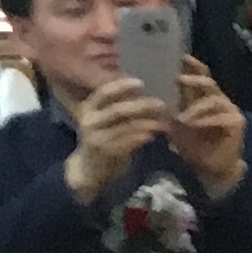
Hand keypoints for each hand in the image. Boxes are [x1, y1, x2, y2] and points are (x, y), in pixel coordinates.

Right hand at [64, 72, 169, 201]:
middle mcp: (90, 121)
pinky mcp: (106, 152)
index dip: (122, 86)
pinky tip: (153, 135)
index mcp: (89, 108)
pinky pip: (128, 142)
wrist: (88, 169)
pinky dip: (142, 137)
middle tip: (161, 105)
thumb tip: (147, 95)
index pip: (104, 93)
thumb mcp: (103, 120)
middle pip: (118, 110)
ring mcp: (97, 138)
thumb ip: (119, 107)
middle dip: (142, 106)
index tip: (141, 84)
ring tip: (163, 122)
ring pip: (127, 127)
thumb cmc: (102, 138)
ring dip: (148, 123)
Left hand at [169, 61, 249, 196]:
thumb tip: (154, 92)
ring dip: (195, 108)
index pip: (200, 75)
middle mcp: (219, 100)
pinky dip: (204, 120)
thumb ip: (172, 107)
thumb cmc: (193, 146)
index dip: (192, 66)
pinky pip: (220, 116)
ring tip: (182, 118)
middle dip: (194, 79)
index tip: (181, 57)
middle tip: (179, 79)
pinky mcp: (236, 123)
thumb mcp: (177, 125)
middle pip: (208, 82)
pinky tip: (193, 124)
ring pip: (213, 100)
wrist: (210, 169)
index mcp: (204, 98)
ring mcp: (230, 111)